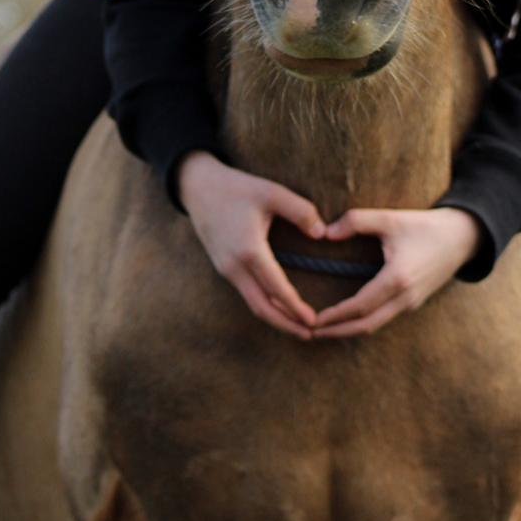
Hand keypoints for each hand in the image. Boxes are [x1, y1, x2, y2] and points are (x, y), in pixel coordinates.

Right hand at [177, 151, 324, 339]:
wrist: (197, 186)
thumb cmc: (237, 187)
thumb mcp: (272, 192)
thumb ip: (301, 211)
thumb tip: (322, 233)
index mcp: (249, 250)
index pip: (276, 288)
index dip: (295, 308)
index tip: (314, 321)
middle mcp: (234, 266)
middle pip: (261, 307)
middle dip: (286, 324)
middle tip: (310, 334)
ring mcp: (225, 269)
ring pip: (252, 303)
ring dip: (275, 317)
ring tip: (299, 326)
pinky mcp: (223, 267)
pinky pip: (246, 293)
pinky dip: (265, 305)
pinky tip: (279, 306)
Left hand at [313, 206, 481, 338]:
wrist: (463, 237)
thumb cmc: (425, 226)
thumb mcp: (390, 218)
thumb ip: (356, 221)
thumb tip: (325, 233)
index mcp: (398, 278)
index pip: (360, 306)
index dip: (335, 316)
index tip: (313, 320)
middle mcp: (405, 297)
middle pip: (366, 326)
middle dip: (336, 331)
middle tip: (310, 332)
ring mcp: (411, 303)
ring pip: (375, 325)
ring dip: (348, 330)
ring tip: (323, 329)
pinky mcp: (414, 302)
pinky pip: (384, 318)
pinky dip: (362, 323)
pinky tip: (346, 318)